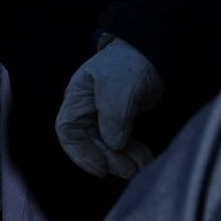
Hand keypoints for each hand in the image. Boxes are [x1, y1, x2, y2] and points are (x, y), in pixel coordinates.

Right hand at [55, 37, 163, 179]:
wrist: (152, 49)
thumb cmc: (129, 64)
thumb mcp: (118, 89)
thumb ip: (113, 119)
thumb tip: (113, 146)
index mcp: (77, 99)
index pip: (68, 132)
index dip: (81, 153)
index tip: (100, 168)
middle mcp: (87, 109)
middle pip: (90, 143)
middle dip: (109, 159)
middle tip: (129, 171)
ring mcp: (105, 115)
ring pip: (107, 145)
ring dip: (123, 159)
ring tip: (141, 168)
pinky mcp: (122, 118)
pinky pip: (123, 141)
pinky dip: (132, 152)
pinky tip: (145, 159)